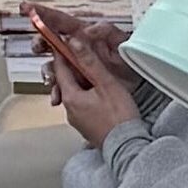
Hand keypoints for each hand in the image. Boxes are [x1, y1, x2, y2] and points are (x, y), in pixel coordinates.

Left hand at [36, 8, 138, 146]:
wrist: (127, 147)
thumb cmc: (120, 117)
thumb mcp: (107, 84)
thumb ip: (90, 62)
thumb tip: (74, 42)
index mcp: (70, 96)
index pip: (60, 67)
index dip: (62, 51)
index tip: (63, 39)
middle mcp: (68, 109)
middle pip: (66, 80)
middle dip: (73, 66)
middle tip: (82, 54)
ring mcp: (76, 119)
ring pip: (74, 93)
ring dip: (81, 82)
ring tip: (94, 73)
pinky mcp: (85, 126)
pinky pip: (81, 105)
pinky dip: (87, 95)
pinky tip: (99, 94)